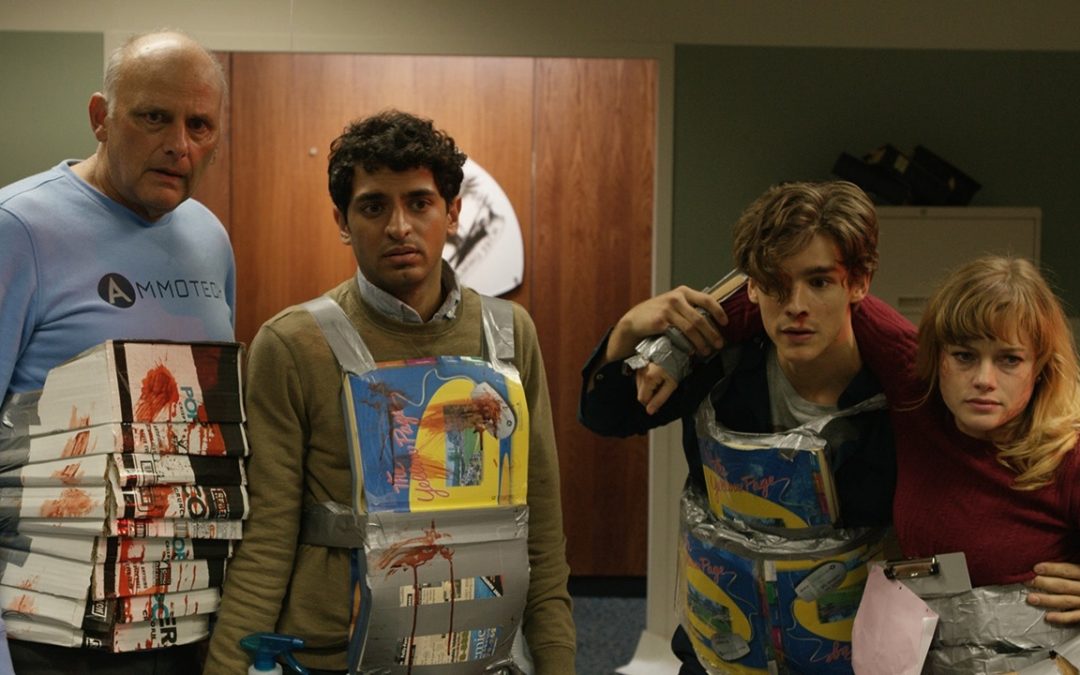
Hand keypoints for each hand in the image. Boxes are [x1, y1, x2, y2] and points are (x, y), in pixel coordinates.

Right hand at [604, 286, 727, 362]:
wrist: (635, 320)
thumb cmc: (657, 313)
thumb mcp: (674, 303)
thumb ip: (690, 307)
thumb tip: (713, 322)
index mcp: (683, 292)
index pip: (707, 299)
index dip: (718, 312)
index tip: (725, 323)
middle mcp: (676, 298)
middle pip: (700, 318)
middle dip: (712, 333)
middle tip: (719, 344)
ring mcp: (668, 309)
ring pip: (691, 328)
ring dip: (701, 342)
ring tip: (707, 351)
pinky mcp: (660, 322)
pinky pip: (679, 335)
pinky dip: (687, 345)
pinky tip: (691, 351)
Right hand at [635, 362, 678, 413]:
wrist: (675, 347)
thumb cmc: (675, 364)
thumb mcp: (671, 384)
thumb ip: (660, 399)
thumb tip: (650, 411)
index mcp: (647, 379)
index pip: (642, 399)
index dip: (650, 404)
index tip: (659, 403)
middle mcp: (640, 373)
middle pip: (640, 393)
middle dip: (650, 396)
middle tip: (662, 390)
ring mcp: (639, 368)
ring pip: (639, 386)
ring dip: (648, 389)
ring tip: (660, 382)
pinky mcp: (640, 364)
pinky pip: (640, 378)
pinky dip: (647, 382)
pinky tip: (656, 377)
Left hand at [1026, 561, 1079, 623]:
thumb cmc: (1079, 582)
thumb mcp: (1078, 572)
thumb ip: (1068, 570)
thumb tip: (1044, 564)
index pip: (1068, 570)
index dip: (1052, 569)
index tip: (1036, 568)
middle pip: (1064, 585)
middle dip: (1044, 583)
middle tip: (1027, 582)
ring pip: (1066, 600)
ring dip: (1048, 600)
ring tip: (1030, 598)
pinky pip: (1075, 617)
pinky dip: (1062, 617)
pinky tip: (1048, 617)